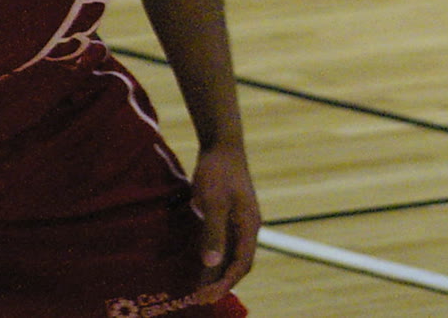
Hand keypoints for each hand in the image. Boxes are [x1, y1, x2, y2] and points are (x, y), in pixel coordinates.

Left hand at [186, 139, 259, 302]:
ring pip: (232, 256)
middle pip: (240, 263)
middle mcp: (248, 228)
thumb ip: (214, 233)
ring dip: (217, 274)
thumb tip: (212, 264)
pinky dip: (214, 260)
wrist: (222, 147)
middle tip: (200, 299)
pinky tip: (199, 265)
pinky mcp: (229, 217)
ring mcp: (239, 222)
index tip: (206, 297)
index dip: (225, 283)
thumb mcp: (214, 203)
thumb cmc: (218, 173)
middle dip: (222, 284)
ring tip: (198, 290)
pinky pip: (224, 245)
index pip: (242, 263)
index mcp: (249, 226)